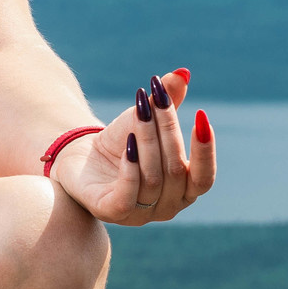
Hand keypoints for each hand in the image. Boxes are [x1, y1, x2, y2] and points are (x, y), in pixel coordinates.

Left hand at [48, 69, 216, 225]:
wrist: (81, 157)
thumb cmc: (123, 141)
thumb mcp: (146, 118)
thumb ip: (167, 101)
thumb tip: (182, 73)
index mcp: (184, 191)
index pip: (205, 178)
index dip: (206, 151)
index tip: (201, 115)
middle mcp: (167, 208)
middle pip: (176, 170)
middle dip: (168, 130)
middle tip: (156, 97)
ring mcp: (140, 215)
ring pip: (153, 178)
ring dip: (147, 141)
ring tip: (139, 110)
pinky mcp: (112, 213)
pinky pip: (127, 194)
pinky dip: (131, 168)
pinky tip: (128, 142)